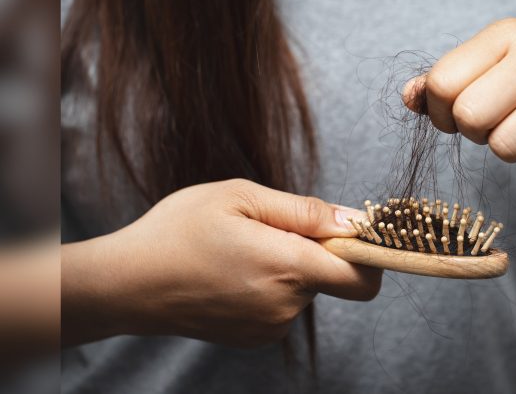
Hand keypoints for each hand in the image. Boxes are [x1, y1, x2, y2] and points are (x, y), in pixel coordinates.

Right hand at [62, 179, 380, 346]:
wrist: (127, 284)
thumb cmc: (179, 231)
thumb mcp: (242, 197)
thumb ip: (305, 211)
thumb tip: (354, 220)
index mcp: (288, 267)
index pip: (364, 277)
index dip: (369, 253)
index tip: (351, 233)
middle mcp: (286, 305)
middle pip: (332, 277)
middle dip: (315, 250)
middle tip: (268, 229)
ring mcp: (270, 327)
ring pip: (305, 289)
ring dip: (289, 267)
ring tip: (241, 250)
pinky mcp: (255, 338)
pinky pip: (283, 305)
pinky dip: (271, 286)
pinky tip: (234, 272)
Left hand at [404, 18, 515, 175]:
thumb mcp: (500, 61)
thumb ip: (449, 79)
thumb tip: (409, 98)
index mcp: (507, 34)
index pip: (442, 83)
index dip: (442, 113)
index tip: (463, 114)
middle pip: (470, 118)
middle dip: (478, 133)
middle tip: (502, 123)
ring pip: (506, 148)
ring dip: (514, 150)